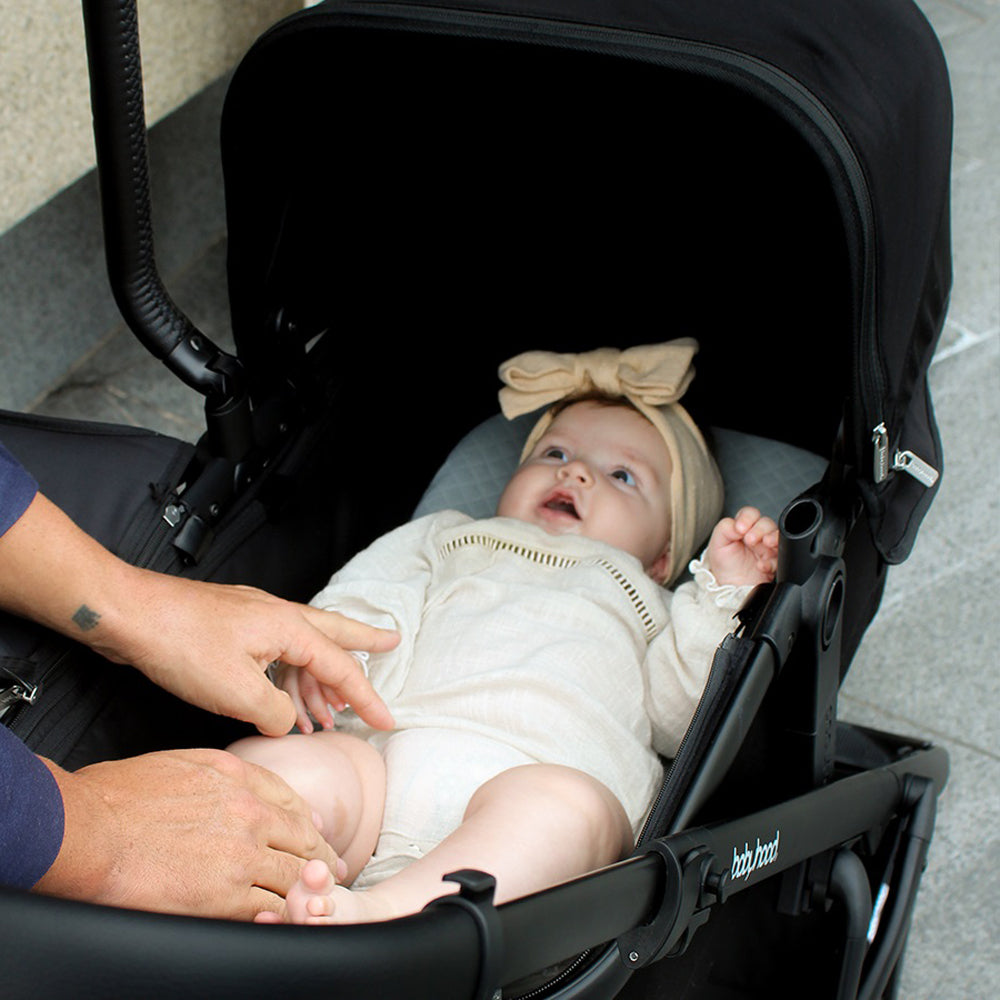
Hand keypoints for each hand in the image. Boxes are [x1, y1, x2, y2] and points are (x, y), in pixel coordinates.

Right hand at [35, 748, 346, 919]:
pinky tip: (286, 918)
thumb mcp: (179, 761)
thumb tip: (237, 785)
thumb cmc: (115, 797)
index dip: (308, 820)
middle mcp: (248, 812)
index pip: (290, 800)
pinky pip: (270, 907)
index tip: (315, 832)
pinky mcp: (226, 896)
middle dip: (319, 855)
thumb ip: (217, 773)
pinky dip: (282, 913)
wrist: (87, 829)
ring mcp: (241, 855)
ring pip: (294, 873)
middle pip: (302, 838)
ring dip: (307, 887)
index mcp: (237, 777)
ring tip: (316, 899)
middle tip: (332, 870)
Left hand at [97, 570, 398, 736]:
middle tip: (392, 643)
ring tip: (327, 713)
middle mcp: (278, 615)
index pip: (340, 667)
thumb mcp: (236, 692)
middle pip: (335, 631)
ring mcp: (254, 618)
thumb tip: (286, 720)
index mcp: (288, 627)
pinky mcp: (231, 627)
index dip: (366, 697)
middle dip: (365, 642)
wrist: (129, 614)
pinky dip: (286, 678)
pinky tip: (281, 703)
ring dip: (317, 680)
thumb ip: (275, 712)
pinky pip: (274, 653)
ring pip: (301, 647)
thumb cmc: (179, 644)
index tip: (385, 720)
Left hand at [705, 506, 778, 586]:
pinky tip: (762, 565)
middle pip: (766, 523)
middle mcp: (758, 535)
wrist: (730, 586)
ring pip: (777, 537)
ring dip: (773, 538)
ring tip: (765, 544)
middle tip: (750, 540)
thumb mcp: (717, 544)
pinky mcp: (774, 562)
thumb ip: (725, 528)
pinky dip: (772, 561)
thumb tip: (736, 524)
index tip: (740, 528)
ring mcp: (767, 548)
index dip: (747, 518)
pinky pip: (779, 558)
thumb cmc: (724, 563)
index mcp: (744, 527)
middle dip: (760, 529)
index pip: (750, 514)